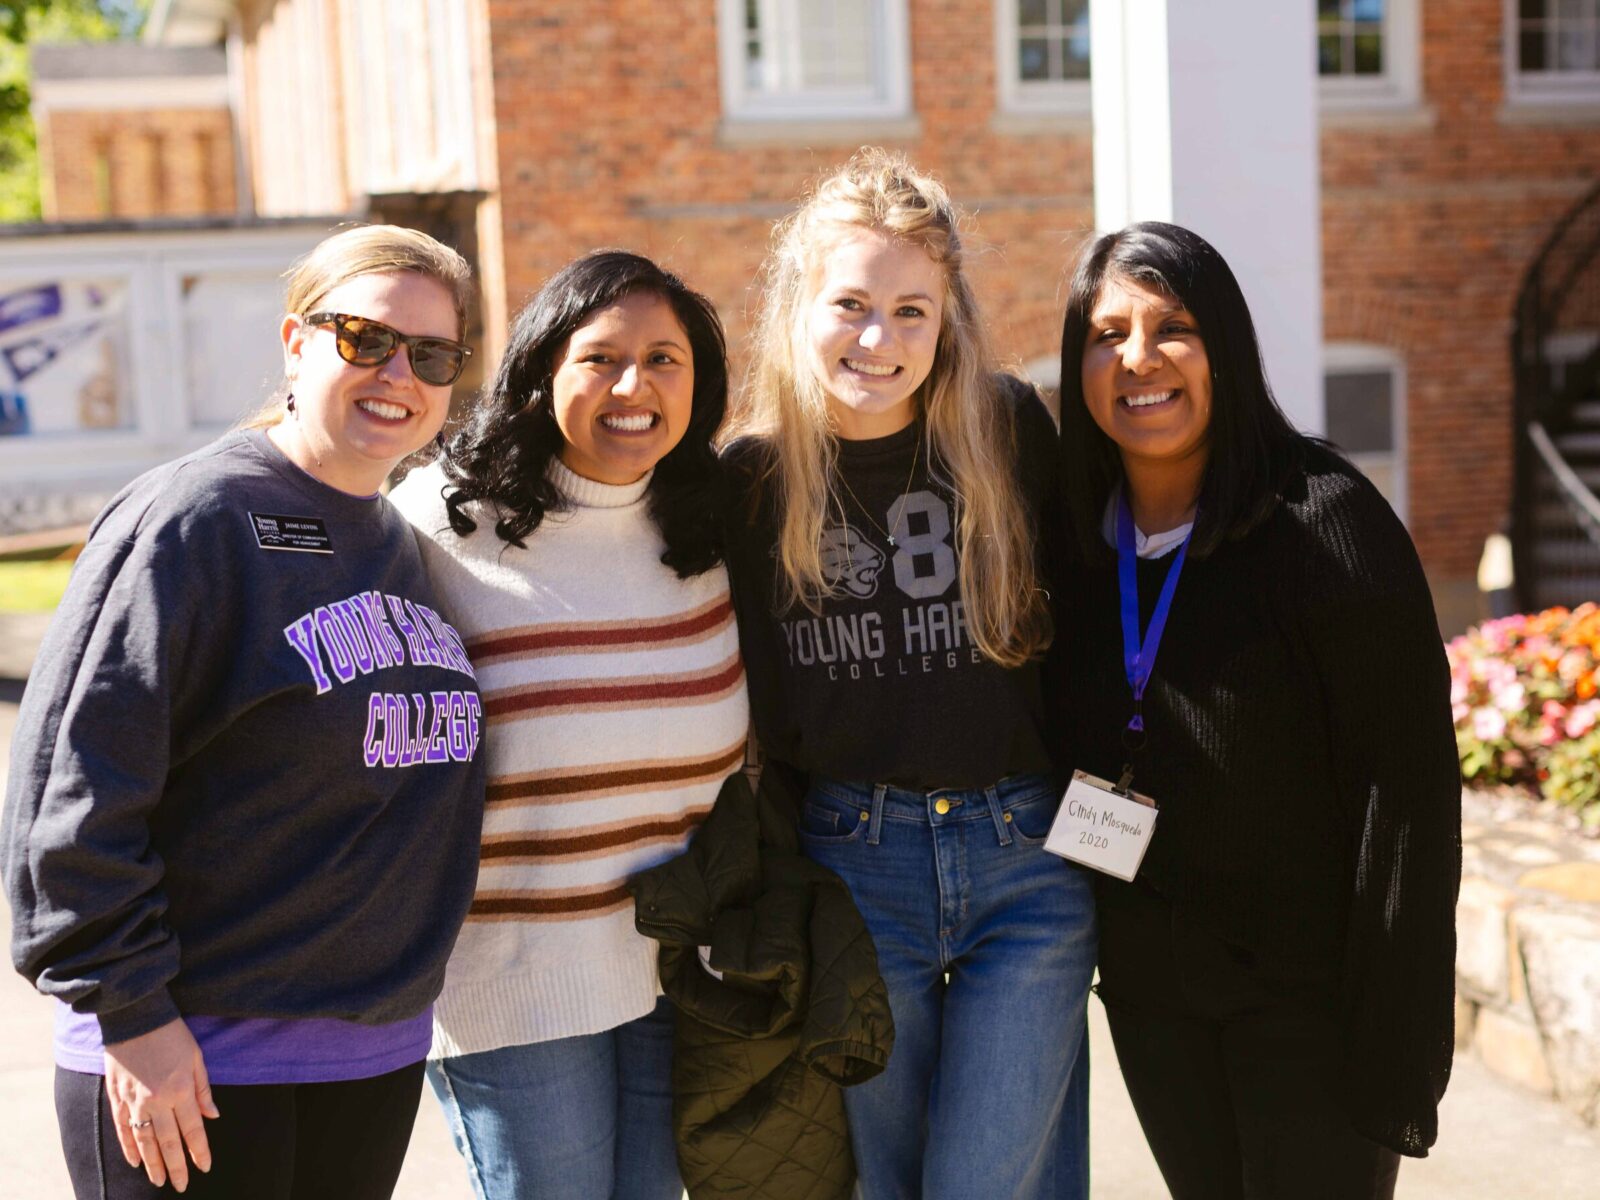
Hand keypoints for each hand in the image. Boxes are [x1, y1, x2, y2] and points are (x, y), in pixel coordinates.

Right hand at [103, 1017, 218, 1191]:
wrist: (135, 1016)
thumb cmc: (171, 1034)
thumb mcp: (196, 1057)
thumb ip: (203, 1089)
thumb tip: (213, 1116)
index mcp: (180, 1090)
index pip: (192, 1129)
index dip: (199, 1150)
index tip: (205, 1167)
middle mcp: (156, 1101)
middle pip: (168, 1142)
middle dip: (176, 1166)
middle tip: (181, 1185)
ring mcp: (133, 1101)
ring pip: (143, 1141)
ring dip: (153, 1163)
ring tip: (159, 1180)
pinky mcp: (116, 1097)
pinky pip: (122, 1129)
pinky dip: (128, 1147)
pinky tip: (135, 1161)